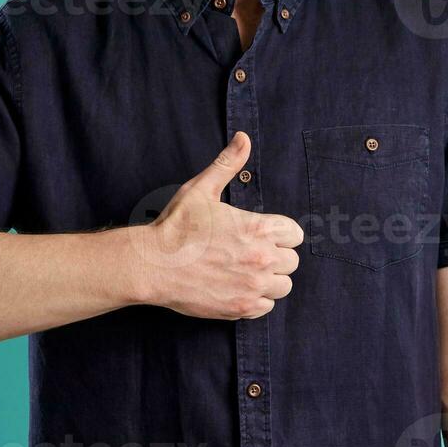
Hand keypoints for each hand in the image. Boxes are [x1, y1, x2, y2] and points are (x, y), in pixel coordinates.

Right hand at [133, 131, 303, 319]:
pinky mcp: (241, 308)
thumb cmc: (176, 226)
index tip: (264, 235)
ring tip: (247, 271)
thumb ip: (228, 163)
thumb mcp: (202, 188)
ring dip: (270, 279)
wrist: (153, 265)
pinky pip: (266, 307)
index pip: (294, 234)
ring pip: (283, 286)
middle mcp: (261, 259)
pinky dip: (256, 300)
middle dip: (276, 256)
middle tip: (252, 253)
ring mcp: (252, 286)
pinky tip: (238, 287)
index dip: (281, 233)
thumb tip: (244, 137)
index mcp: (257, 229)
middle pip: (292, 261)